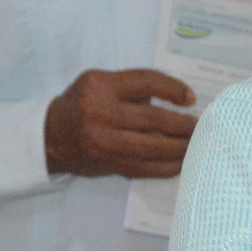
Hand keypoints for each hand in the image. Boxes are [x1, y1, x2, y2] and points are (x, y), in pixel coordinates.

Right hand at [45, 68, 197, 179]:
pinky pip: (146, 168)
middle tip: (200, 126)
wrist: (51, 137)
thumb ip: (132, 88)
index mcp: (100, 86)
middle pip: (153, 119)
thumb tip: (178, 99)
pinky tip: (182, 162)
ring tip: (196, 142)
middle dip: (182, 124)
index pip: (146, 82)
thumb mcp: (100, 83)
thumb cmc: (82, 104)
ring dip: (180, 146)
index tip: (190, 98)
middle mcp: (100, 114)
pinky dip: (168, 166)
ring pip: (152, 147)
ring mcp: (104, 143)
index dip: (173, 89)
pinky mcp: (109, 165)